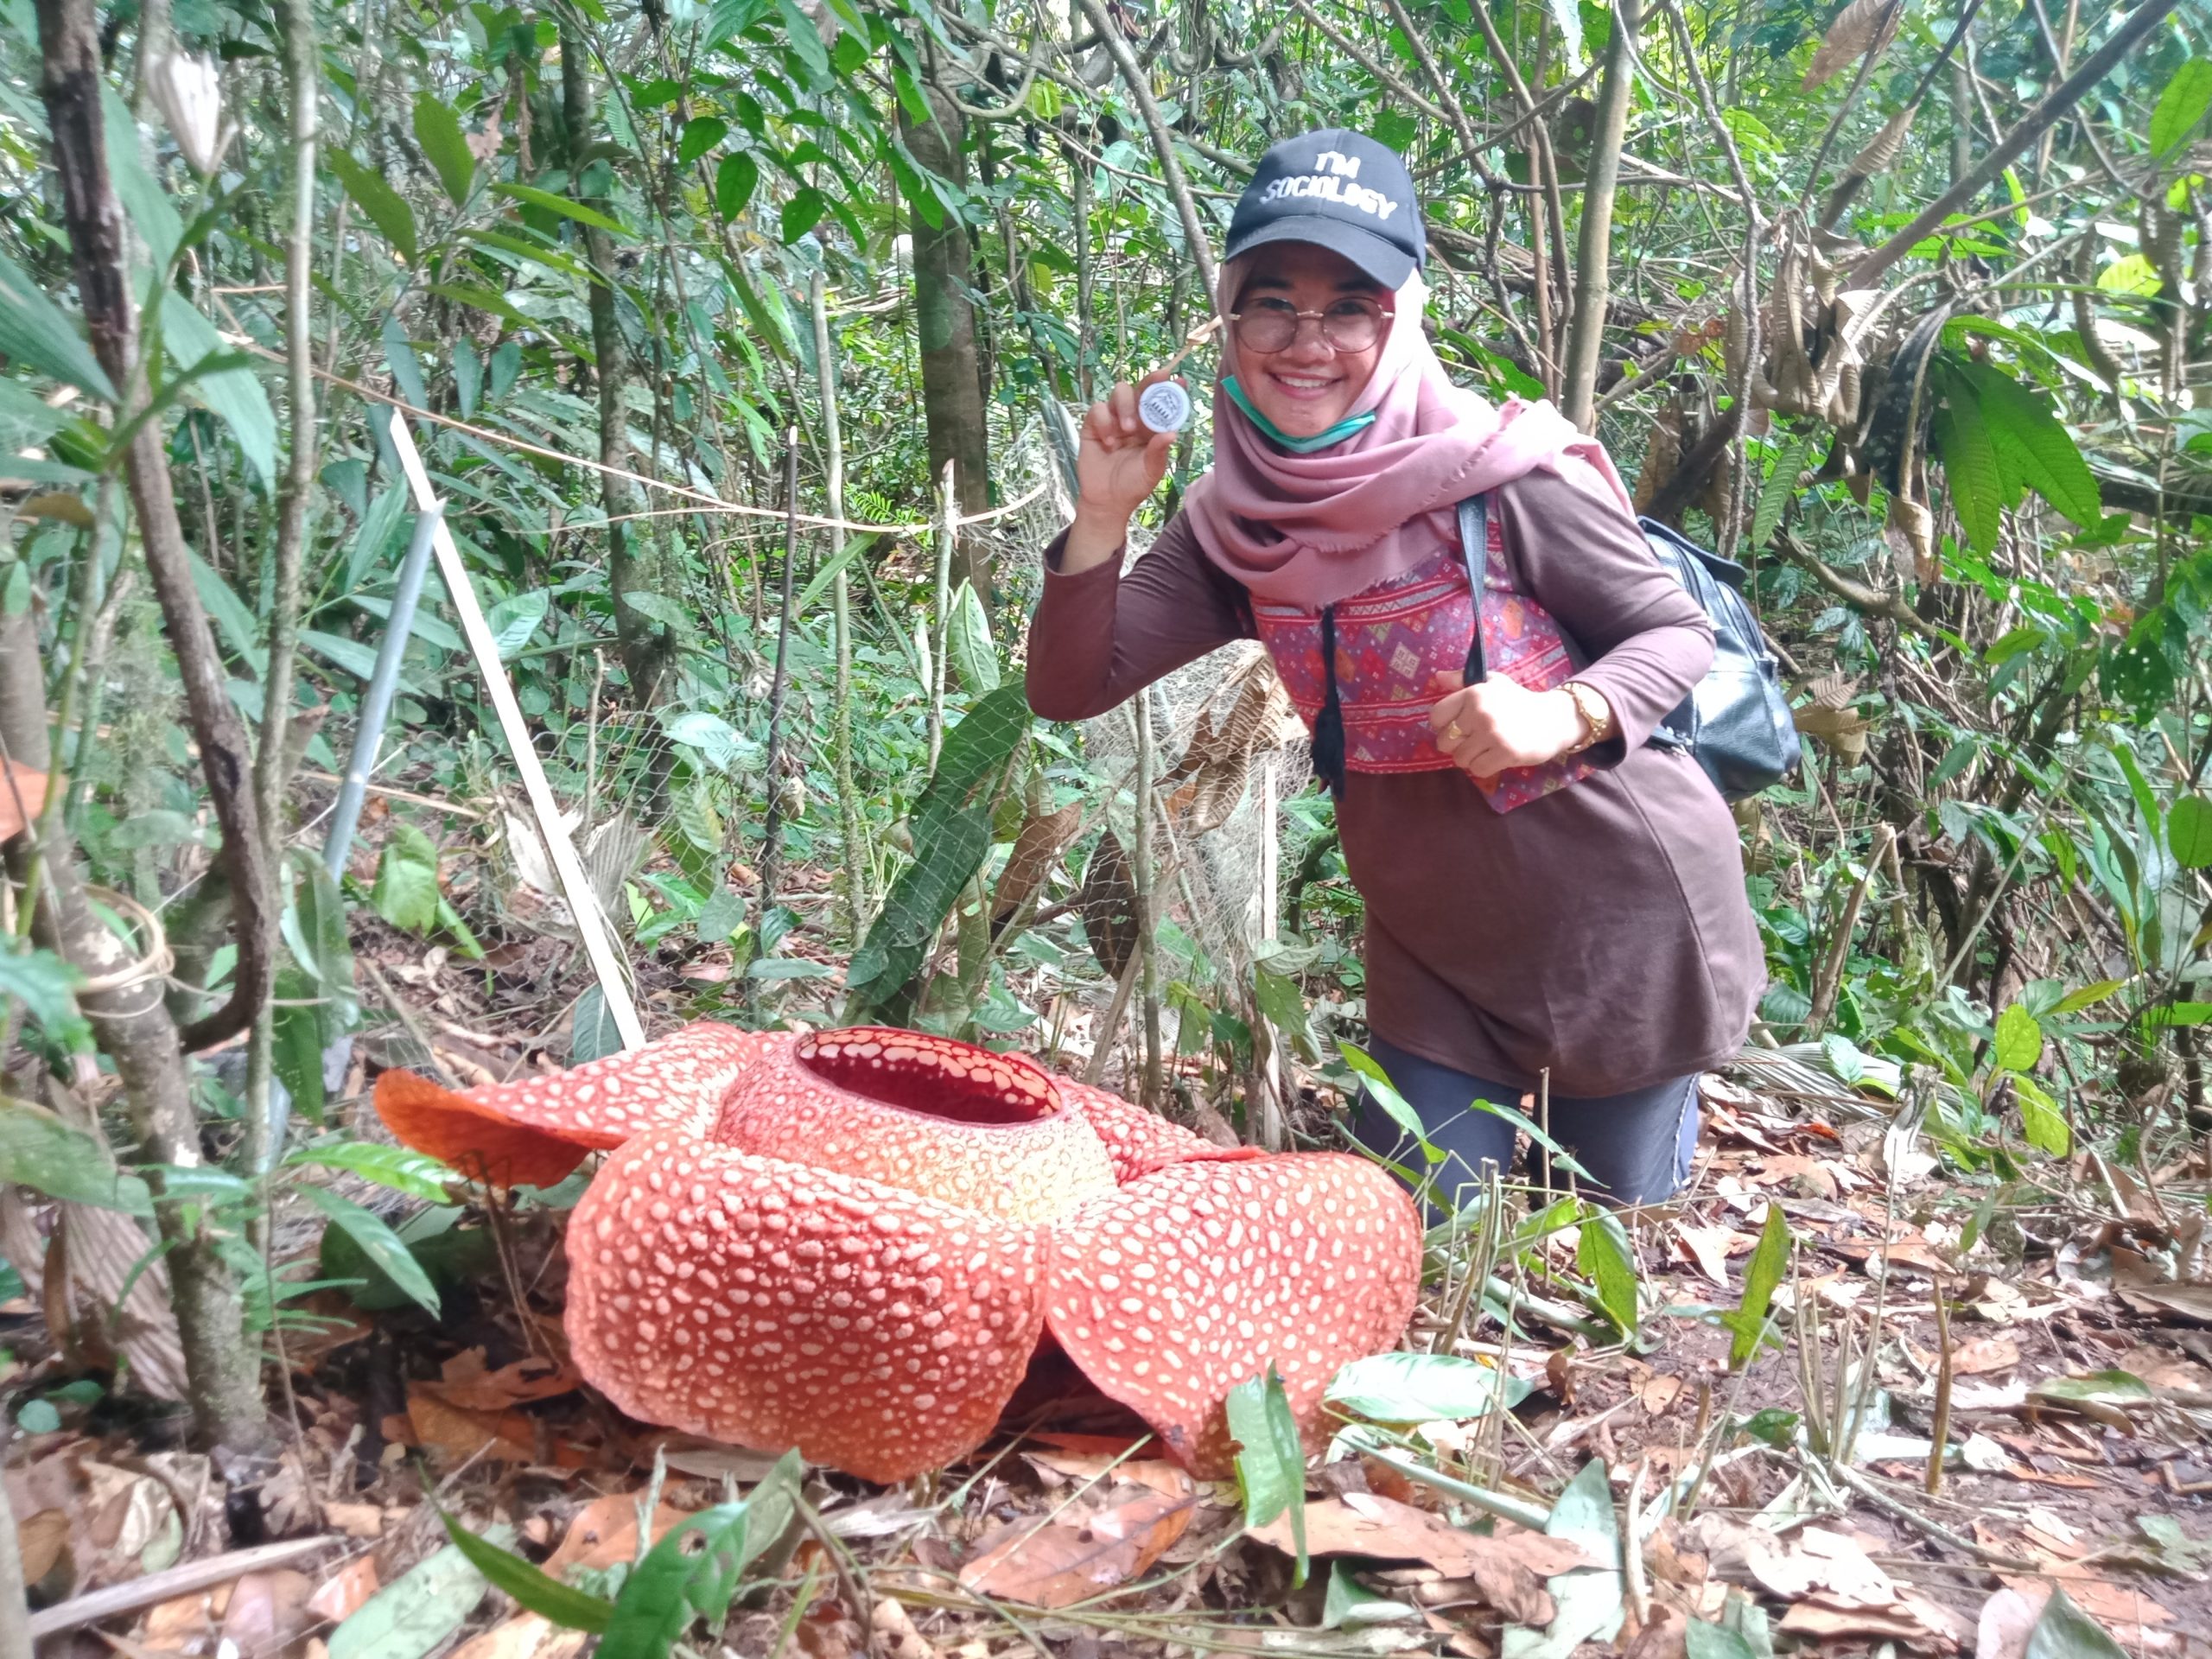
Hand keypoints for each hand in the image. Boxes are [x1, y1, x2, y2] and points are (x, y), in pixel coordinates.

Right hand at [1065, 373, 1179, 571]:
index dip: (1170, 389)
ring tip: (1128, 429)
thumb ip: (1159, 451)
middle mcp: (1133, 418)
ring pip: (1119, 392)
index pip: (1161, 403)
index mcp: (1151, 427)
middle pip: (1140, 389)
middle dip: (1150, 382)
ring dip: (1126, 405)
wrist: (1106, 501)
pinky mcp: (1093, 425)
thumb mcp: (1151, 471)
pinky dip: (1104, 422)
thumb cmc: (1133, 485)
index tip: (1180, 380)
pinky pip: (1097, 410)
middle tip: (1159, 380)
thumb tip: (1172, 432)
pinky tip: (1108, 442)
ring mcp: (1112, 419)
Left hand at [1427, 670, 1593, 779]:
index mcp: (1473, 693)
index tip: (1456, 726)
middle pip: (1444, 741)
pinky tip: (1494, 757)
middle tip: (1472, 741)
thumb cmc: (1519, 700)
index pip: (1436, 716)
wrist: (1553, 719)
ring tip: (1484, 749)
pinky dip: (1483, 768)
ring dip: (1470, 758)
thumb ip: (1462, 680)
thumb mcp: (1493, 682)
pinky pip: (1477, 769)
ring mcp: (1492, 733)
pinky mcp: (1505, 753)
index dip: (1442, 725)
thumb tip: (1438, 677)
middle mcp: (1480, 712)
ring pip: (1460, 758)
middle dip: (1455, 745)